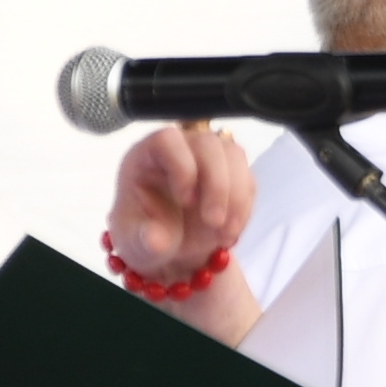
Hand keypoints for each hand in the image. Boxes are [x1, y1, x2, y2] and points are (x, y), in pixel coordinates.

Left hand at [107, 124, 256, 288]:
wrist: (171, 247)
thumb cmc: (145, 236)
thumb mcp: (138, 245)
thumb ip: (144, 242)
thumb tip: (155, 241)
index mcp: (147, 156)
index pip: (168, 140)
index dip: (182, 166)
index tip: (185, 202)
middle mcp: (180, 148)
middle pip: (209, 144)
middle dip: (217, 185)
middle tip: (213, 222)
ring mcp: (208, 156)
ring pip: (234, 156)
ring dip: (236, 197)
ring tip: (224, 234)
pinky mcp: (231, 173)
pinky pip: (247, 181)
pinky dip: (243, 209)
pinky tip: (229, 234)